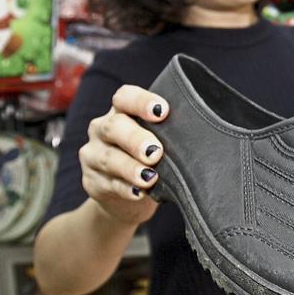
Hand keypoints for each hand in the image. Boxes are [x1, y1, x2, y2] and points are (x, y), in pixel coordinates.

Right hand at [79, 85, 168, 226]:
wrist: (126, 197)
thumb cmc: (151, 159)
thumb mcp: (159, 141)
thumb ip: (169, 133)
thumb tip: (201, 133)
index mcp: (121, 112)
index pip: (124, 97)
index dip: (141, 101)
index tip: (162, 111)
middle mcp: (102, 130)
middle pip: (114, 126)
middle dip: (135, 138)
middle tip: (156, 152)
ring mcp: (93, 156)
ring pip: (108, 158)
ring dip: (130, 168)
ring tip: (149, 177)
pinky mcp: (92, 183)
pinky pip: (107, 184)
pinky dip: (125, 189)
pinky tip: (139, 193)